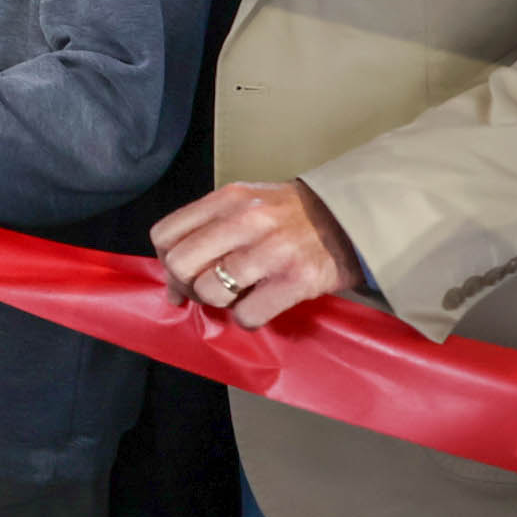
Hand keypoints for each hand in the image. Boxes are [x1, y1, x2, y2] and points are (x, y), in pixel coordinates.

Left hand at [151, 179, 366, 329]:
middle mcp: (245, 221)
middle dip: (186, 286)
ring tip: (237, 296)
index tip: (181, 273)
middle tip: (205, 290)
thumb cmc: (292, 215)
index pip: (164, 235)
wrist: (352, 219)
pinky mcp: (296, 280)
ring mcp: (271, 251)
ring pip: (210, 292)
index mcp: (227, 199)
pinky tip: (260, 305)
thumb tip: (172, 283)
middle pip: (180, 265)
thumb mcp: (246, 202)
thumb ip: (208, 230)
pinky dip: (248, 318)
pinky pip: (247, 314)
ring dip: (218, 303)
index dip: (165, 261)